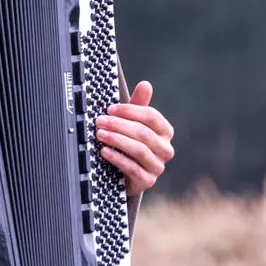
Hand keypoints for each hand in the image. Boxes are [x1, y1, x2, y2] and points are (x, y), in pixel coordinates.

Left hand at [95, 81, 174, 196]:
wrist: (126, 174)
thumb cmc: (130, 143)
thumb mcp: (133, 124)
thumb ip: (138, 105)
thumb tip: (146, 84)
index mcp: (165, 132)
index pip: (151, 117)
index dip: (130, 111)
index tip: (110, 108)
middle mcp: (165, 149)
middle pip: (143, 133)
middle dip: (119, 125)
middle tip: (100, 121)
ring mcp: (157, 166)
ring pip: (139, 150)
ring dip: (117, 140)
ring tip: (100, 134)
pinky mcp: (147, 181)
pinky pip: (133, 168)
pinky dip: (117, 158)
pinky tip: (104, 151)